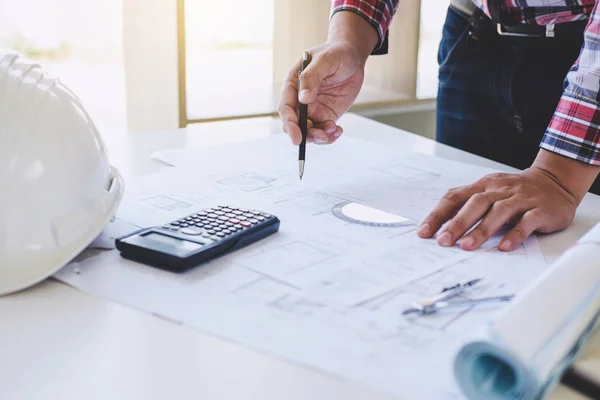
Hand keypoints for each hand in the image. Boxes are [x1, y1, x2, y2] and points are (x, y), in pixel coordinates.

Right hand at [278, 41, 364, 145]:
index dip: (290, 124)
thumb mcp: (325, 60)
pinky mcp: (326, 114)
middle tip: (321, 137)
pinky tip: (338, 130)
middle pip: (295, 124)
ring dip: (319, 137)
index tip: (297, 138)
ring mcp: (313, 109)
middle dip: (305, 135)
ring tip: (333, 131)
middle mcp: (300, 100)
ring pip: (309, 131)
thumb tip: (303, 99)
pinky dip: (330, 136)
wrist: (353, 56)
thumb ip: (311, 78)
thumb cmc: (336, 53)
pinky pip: (324, 130)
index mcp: (293, 85)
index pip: (286, 108)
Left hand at [416, 167, 579, 251]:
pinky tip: (504, 247)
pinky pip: (527, 222)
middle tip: (443, 241)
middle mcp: (500, 190)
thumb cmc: (514, 192)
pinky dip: (514, 234)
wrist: (555, 182)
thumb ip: (467, 205)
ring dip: (482, 230)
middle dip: (457, 223)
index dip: (438, 214)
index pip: (455, 197)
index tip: (424, 232)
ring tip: (467, 246)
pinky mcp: (540, 210)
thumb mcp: (489, 192)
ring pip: (499, 212)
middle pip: (475, 204)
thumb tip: (440, 226)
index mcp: (482, 186)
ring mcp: (521, 199)